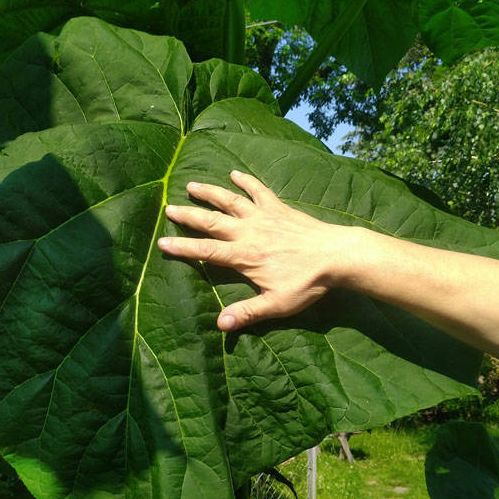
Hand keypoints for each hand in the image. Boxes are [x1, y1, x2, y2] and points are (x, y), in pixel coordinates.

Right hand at [157, 170, 356, 330]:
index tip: (162, 242)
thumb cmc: (307, 282)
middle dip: (188, 215)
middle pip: (212, 221)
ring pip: (230, 200)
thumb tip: (220, 325)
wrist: (336, 255)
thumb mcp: (276, 304)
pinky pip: (258, 190)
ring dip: (210, 192)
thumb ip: (247, 313)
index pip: (206, 251)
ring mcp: (263, 216)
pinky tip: (235, 173)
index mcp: (244, 256)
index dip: (182, 247)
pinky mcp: (278, 207)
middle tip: (168, 207)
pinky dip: (246, 180)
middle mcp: (248, 232)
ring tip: (191, 185)